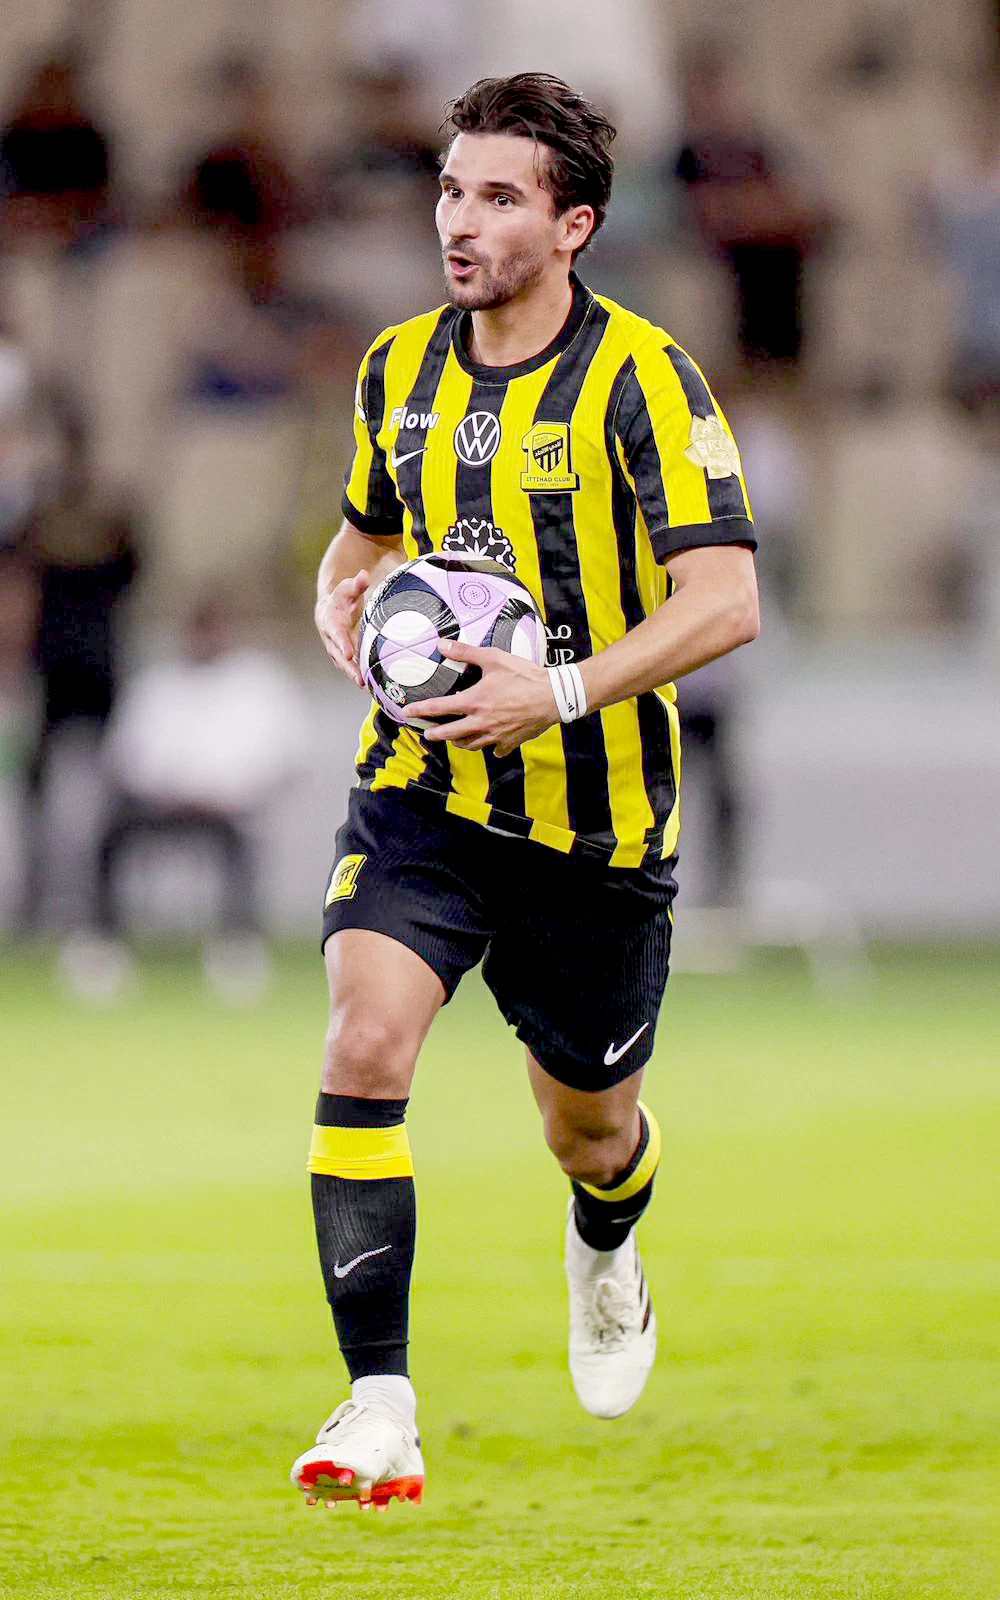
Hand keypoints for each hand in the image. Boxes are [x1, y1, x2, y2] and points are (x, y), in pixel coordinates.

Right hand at [315, 572, 368, 686]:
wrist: (330, 610)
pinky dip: (360, 675)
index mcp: (331, 622)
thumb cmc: (341, 598)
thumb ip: (356, 584)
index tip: (349, 653)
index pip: (336, 634)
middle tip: (360, 678)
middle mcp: (332, 640)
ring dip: (354, 676)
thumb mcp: (347, 588)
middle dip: (349, 668)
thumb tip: (364, 576)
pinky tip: (372, 685)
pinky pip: (352, 668)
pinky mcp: (346, 656)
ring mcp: (338, 650)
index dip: (342, 644)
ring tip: (367, 686)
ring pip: (345, 666)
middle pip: (339, 656)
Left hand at [417, 640, 558, 757]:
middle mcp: (481, 722)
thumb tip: (442, 645)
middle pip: (450, 734)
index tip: (407, 713)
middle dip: (435, 734)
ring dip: (459, 742)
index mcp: (474, 701)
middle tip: (427, 733)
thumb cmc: (524, 676)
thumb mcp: (494, 658)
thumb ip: (466, 652)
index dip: (420, 710)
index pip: (439, 708)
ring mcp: (496, 735)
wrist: (553, 696)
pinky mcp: (510, 742)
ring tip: (455, 738)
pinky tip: (491, 743)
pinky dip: (491, 747)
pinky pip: (496, 749)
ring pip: (471, 745)